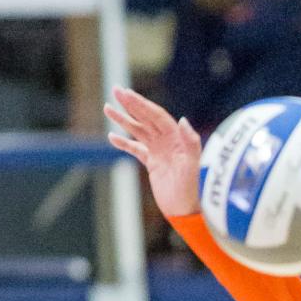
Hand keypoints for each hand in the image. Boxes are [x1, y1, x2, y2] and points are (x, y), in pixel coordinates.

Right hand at [104, 86, 201, 218]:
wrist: (186, 211)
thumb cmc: (192, 189)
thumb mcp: (193, 166)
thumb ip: (191, 143)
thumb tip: (183, 120)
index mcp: (177, 139)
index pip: (157, 116)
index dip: (141, 104)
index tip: (126, 94)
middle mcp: (169, 142)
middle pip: (146, 118)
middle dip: (131, 104)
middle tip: (115, 90)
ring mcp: (160, 152)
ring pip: (139, 131)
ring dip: (124, 120)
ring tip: (107, 108)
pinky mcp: (154, 164)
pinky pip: (136, 149)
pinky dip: (125, 143)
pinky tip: (112, 137)